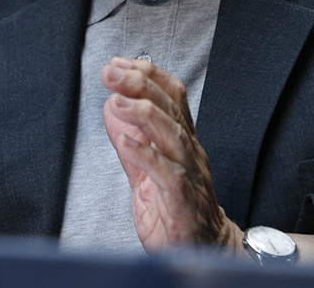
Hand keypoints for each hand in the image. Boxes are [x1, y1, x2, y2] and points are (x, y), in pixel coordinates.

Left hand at [101, 57, 244, 252]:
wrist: (202, 250)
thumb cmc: (176, 209)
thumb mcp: (148, 169)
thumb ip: (132, 139)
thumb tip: (113, 107)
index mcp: (183, 140)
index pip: (172, 96)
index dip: (148, 75)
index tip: (119, 63)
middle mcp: (190, 152)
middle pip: (171, 109)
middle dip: (140, 85)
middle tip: (111, 73)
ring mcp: (190, 175)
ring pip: (173, 135)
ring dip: (143, 114)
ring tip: (117, 101)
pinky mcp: (184, 201)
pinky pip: (169, 175)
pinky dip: (147, 156)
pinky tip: (126, 144)